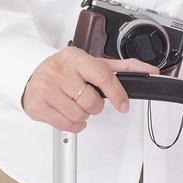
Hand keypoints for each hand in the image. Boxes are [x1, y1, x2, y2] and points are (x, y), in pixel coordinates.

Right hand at [21, 47, 160, 132]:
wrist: (33, 74)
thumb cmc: (66, 70)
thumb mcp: (92, 64)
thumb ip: (123, 67)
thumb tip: (150, 70)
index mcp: (75, 57)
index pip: (103, 76)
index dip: (117, 94)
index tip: (123, 105)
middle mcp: (59, 70)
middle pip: (92, 102)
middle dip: (94, 106)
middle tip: (86, 98)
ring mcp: (47, 87)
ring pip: (80, 115)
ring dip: (83, 115)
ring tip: (74, 103)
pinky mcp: (38, 105)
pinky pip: (66, 125)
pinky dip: (73, 125)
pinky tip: (67, 112)